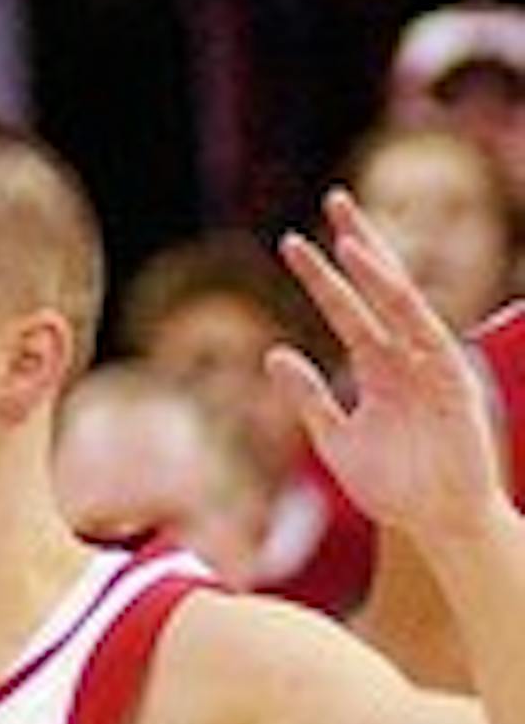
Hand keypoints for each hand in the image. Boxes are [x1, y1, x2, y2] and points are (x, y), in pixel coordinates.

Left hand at [272, 189, 507, 539]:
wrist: (437, 525)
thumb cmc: (394, 488)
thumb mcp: (335, 440)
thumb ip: (309, 398)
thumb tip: (272, 354)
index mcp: (378, 368)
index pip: (346, 308)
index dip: (321, 275)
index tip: (291, 242)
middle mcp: (404, 356)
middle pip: (380, 288)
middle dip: (358, 243)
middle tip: (334, 198)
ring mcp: (431, 365)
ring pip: (402, 305)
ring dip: (377, 271)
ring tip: (346, 238)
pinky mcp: (452, 381)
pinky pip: (426, 334)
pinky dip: (403, 307)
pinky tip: (379, 281)